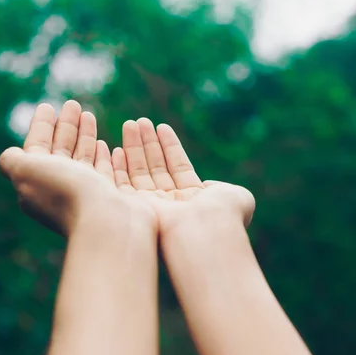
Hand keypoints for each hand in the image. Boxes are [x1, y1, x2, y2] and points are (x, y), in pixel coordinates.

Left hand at [0, 101, 154, 237]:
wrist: (106, 222)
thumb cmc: (66, 192)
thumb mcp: (26, 171)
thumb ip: (12, 160)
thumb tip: (10, 155)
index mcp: (39, 185)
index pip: (38, 150)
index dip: (41, 128)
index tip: (48, 107)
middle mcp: (63, 191)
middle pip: (62, 152)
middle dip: (66, 127)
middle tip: (73, 104)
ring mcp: (90, 196)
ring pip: (84, 159)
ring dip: (85, 136)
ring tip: (88, 115)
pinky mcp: (114, 198)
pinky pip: (107, 172)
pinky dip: (105, 156)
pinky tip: (108, 145)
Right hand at [114, 118, 254, 239]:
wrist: (206, 232)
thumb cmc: (224, 214)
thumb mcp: (237, 196)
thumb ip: (223, 186)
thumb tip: (210, 185)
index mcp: (194, 199)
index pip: (178, 167)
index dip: (170, 146)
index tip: (161, 127)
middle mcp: (172, 203)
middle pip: (157, 167)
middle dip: (148, 144)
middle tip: (139, 121)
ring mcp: (153, 206)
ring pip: (140, 173)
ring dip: (134, 148)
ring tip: (130, 124)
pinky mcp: (136, 210)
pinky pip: (124, 185)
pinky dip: (120, 167)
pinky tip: (118, 148)